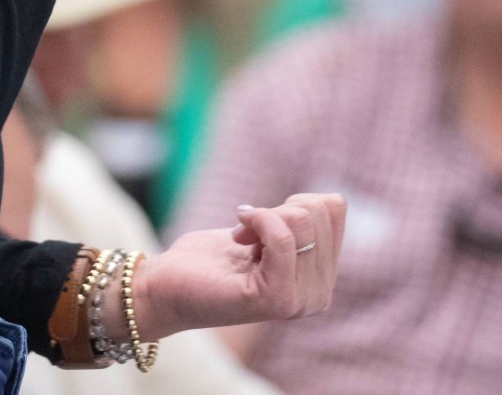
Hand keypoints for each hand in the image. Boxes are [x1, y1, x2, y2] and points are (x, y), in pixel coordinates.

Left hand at [129, 193, 343, 341]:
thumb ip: (304, 221)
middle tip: (247, 233)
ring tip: (240, 240)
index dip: (292, 201)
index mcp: (321, 278)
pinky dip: (255, 220)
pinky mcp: (274, 300)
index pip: (333, 209)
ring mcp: (299, 301)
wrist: (167, 287)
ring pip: (300, 222)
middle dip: (277, 208)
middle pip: (319, 212)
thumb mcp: (267, 230)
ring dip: (261, 217)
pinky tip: (236, 234)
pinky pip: (281, 238)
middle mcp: (319, 296)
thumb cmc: (212, 257)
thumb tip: (334, 201)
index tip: (263, 221)